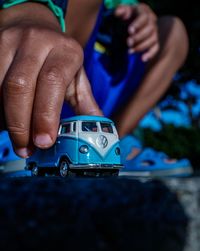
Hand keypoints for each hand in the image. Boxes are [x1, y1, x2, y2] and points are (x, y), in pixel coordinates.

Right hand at [0, 21, 101, 157]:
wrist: (33, 27)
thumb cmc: (57, 58)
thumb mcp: (76, 77)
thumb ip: (85, 104)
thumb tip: (96, 130)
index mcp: (64, 51)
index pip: (52, 82)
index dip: (45, 115)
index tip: (44, 142)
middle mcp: (36, 42)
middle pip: (20, 86)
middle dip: (20, 123)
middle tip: (26, 148)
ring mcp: (9, 42)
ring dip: (5, 117)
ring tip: (16, 136)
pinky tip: (5, 120)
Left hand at [115, 3, 158, 61]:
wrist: (134, 22)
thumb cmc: (128, 15)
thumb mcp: (123, 11)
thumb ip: (120, 10)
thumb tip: (118, 13)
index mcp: (145, 12)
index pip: (144, 17)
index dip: (138, 24)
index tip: (130, 31)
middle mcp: (152, 22)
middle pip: (149, 30)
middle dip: (138, 38)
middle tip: (128, 43)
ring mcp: (154, 33)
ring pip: (152, 40)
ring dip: (141, 47)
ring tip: (130, 51)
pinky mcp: (155, 42)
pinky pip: (156, 48)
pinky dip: (150, 54)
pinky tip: (143, 59)